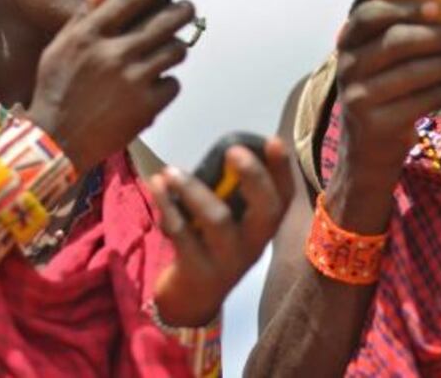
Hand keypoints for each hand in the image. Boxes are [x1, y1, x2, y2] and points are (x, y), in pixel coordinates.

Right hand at [27, 0, 195, 172]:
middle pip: (164, 21)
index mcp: (88, 37)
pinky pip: (173, 84)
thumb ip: (85, 14)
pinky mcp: (146, 107)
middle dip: (182, 10)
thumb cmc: (57, 91)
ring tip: (170, 48)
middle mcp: (112, 55)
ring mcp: (132, 81)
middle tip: (186, 8)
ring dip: (176, 46)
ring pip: (175, 51)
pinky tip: (156, 83)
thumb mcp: (60, 47)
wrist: (57, 141)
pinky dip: (168, 82)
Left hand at [147, 137, 293, 326]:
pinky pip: (182, 234)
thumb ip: (230, 193)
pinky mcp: (198, 271)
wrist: (192, 300)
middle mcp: (254, 244)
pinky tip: (156, 186)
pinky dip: (167, 207)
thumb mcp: (229, 223)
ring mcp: (228, 261)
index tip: (273, 140)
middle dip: (253, 177)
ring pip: (218, 221)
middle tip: (232, 150)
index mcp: (264, 228)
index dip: (282, 169)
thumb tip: (222, 149)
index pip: (283, 198)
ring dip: (193, 190)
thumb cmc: (211, 246)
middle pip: (266, 211)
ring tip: (171, 171)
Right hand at [335, 0, 440, 183]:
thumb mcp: (377, 60)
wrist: (367, 149)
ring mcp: (358, 97)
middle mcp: (347, 68)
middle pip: (397, 41)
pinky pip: (422, 100)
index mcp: (347, 44)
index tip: (437, 7)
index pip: (367, 15)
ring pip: (414, 71)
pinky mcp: (376, 124)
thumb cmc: (383, 92)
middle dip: (439, 36)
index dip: (402, 7)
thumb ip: (398, 32)